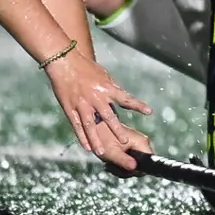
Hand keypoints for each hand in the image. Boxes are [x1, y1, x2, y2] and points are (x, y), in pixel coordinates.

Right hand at [44, 51, 153, 171]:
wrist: (65, 62)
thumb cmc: (87, 68)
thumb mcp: (105, 76)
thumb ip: (114, 89)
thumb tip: (124, 99)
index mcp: (107, 88)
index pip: (126, 99)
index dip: (137, 105)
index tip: (149, 112)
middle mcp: (96, 97)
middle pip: (108, 116)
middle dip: (117, 129)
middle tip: (124, 141)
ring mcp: (82, 104)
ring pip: (90, 125)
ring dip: (96, 139)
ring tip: (102, 152)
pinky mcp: (70, 108)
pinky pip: (76, 125)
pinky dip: (81, 137)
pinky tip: (86, 147)